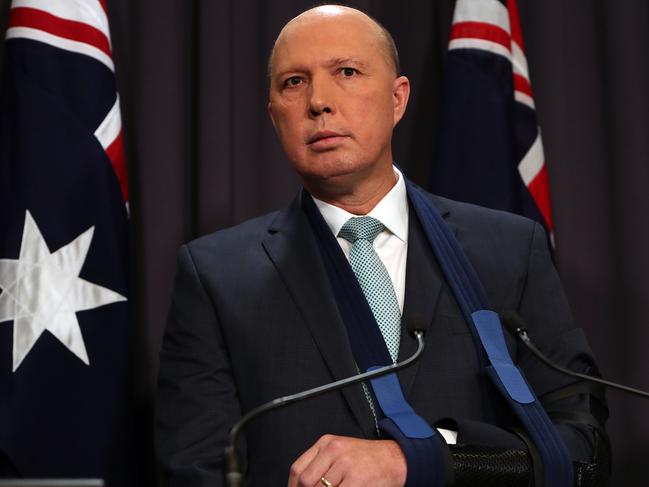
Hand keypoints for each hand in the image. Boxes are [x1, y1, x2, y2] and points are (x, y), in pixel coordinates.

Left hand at [288, 434, 406, 486]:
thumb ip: (320, 466)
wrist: (394, 459)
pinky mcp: (356, 480)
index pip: (297, 470)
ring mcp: (345, 464)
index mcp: (326, 443)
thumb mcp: (340, 453)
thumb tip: (302, 486)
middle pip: (305, 482)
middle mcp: (333, 450)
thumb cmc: (366, 459)